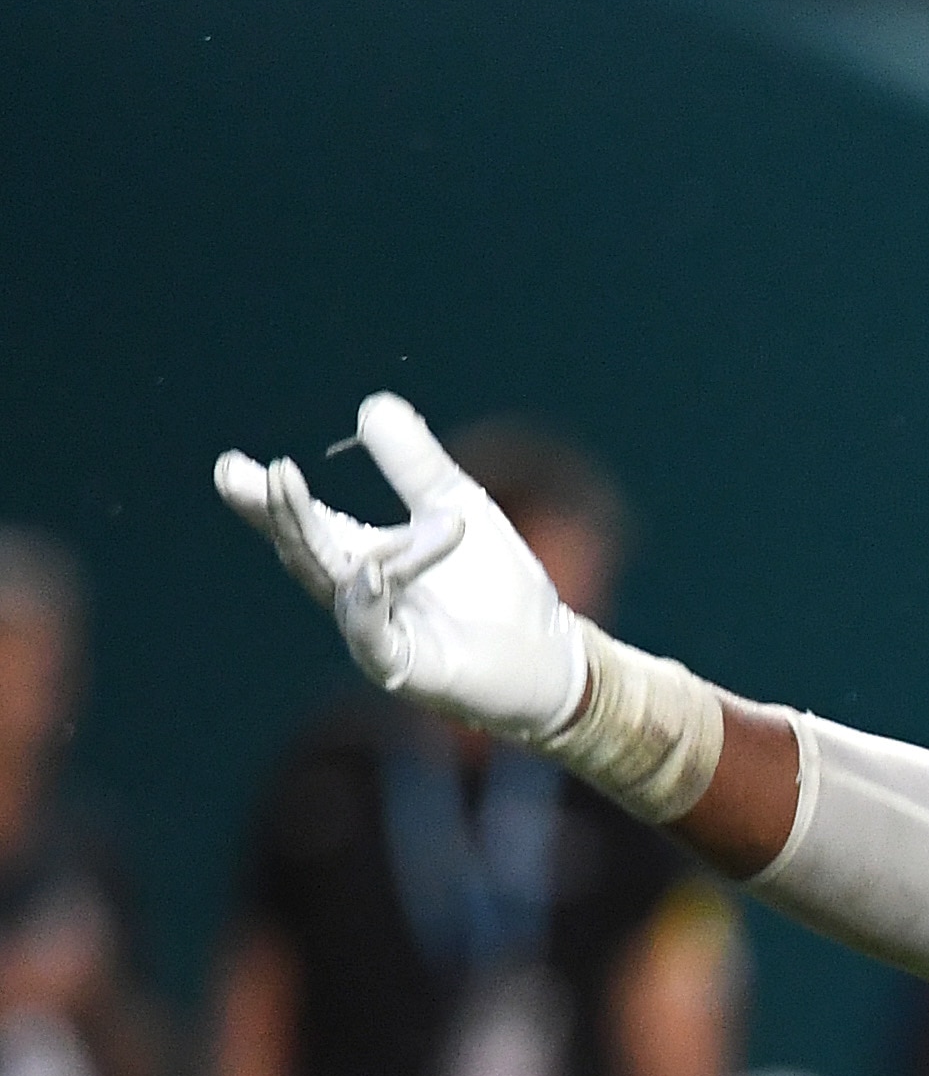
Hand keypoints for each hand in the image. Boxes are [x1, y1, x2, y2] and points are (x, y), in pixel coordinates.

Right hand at [214, 394, 586, 741]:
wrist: (553, 654)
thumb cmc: (497, 587)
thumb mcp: (457, 508)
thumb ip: (415, 465)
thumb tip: (372, 407)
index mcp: (363, 558)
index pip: (305, 525)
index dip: (265, 500)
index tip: (230, 467)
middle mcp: (359, 598)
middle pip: (308, 552)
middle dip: (279, 512)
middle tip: (250, 472)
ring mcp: (379, 636)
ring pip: (338, 585)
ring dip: (315, 536)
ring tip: (289, 483)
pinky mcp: (408, 668)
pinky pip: (376, 638)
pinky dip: (367, 604)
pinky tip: (368, 570)